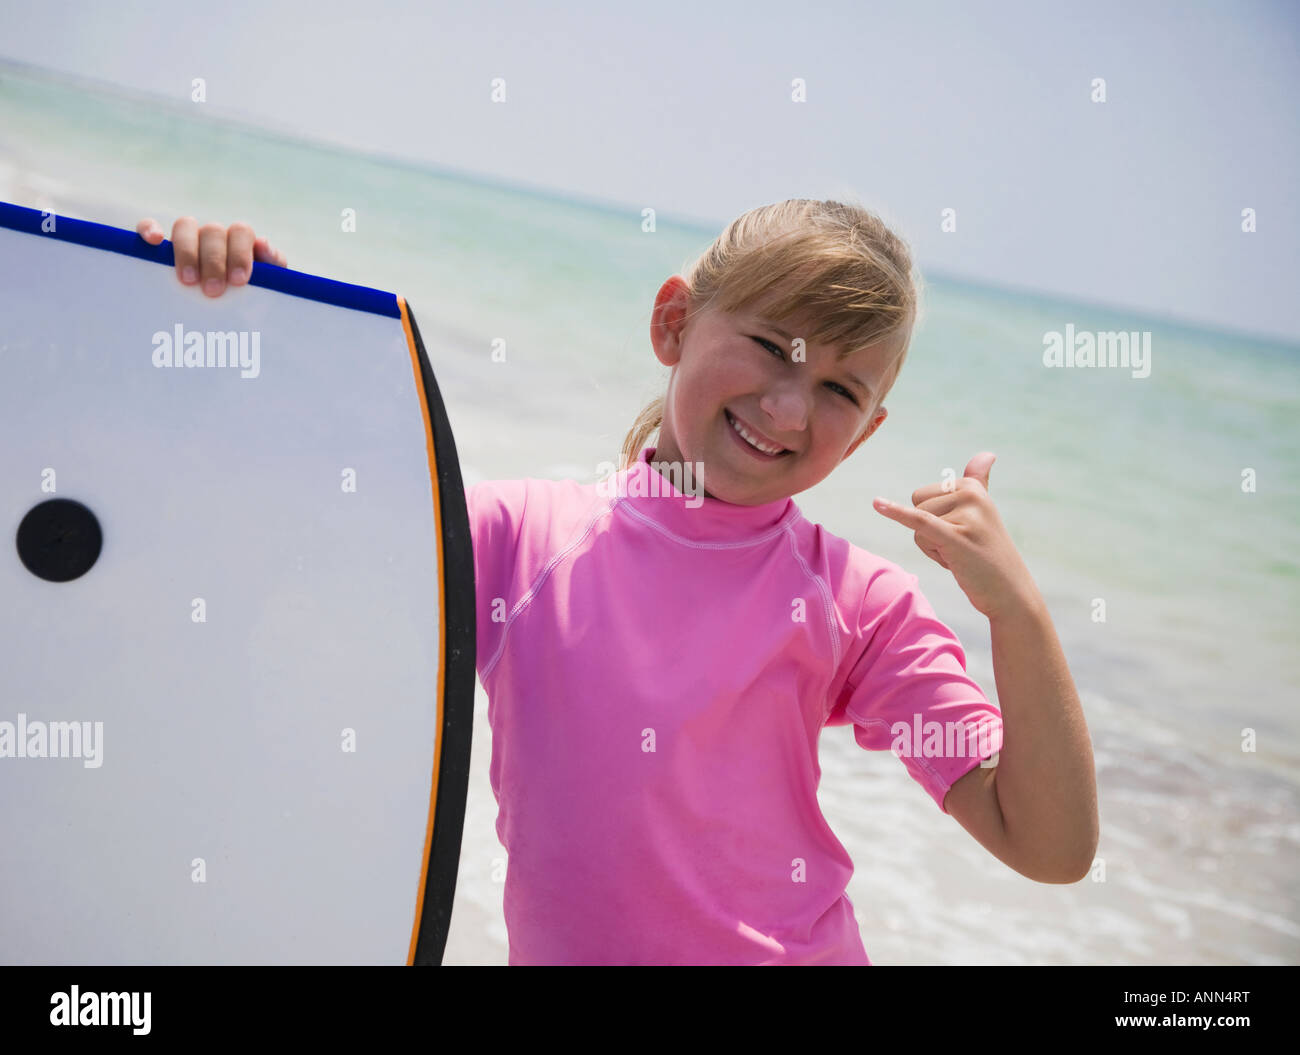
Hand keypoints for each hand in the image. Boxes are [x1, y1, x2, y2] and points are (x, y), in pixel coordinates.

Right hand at [136, 216, 286, 297]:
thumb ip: (272, 268)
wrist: (231, 318)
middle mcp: (214, 236)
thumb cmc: (249, 303)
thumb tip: (264, 246)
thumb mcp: (267, 290)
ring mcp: (187, 238)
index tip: (239, 281)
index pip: (241, 232)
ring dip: (187, 251)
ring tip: (188, 281)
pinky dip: (149, 228)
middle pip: (213, 231)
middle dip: (214, 261)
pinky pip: (148, 226)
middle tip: (213, 290)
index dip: (240, 253)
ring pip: (185, 226)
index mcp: (241, 242)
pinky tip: (154, 241)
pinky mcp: (159, 246)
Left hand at [872, 452, 1040, 620]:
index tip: (960, 533)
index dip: (934, 520)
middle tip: (960, 547)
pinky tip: (877, 504)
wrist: (1009, 591)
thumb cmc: (988, 552)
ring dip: (933, 549)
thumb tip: (987, 453)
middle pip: (916, 507)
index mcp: (972, 487)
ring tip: (961, 555)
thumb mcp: (983, 512)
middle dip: (930, 534)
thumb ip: (978, 482)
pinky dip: (897, 513)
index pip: (922, 496)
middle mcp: (971, 495)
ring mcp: (965, 515)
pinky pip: (919, 521)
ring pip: (916, 528)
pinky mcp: (956, 537)